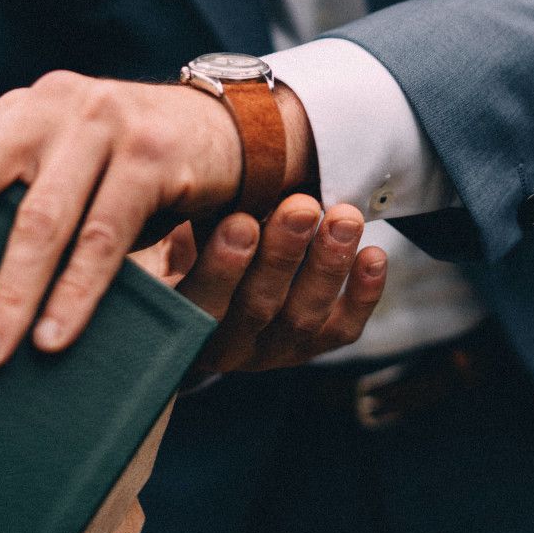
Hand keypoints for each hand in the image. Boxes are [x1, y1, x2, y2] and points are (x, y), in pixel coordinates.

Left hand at [0, 70, 315, 366]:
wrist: (230, 134)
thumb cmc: (131, 176)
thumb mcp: (67, 177)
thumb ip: (16, 210)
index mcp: (14, 116)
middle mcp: (49, 108)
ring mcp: (101, 123)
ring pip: (42, 219)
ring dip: (10, 294)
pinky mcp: (151, 153)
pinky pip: (105, 234)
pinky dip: (77, 291)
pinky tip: (56, 335)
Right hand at [132, 194, 388, 372]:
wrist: (205, 276)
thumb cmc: (177, 242)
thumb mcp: (159, 235)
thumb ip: (170, 220)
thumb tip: (187, 183)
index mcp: (180, 321)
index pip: (198, 303)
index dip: (221, 265)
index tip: (240, 220)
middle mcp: (225, 345)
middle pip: (257, 307)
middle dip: (283, 254)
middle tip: (302, 207)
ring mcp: (272, 349)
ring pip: (303, 317)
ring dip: (327, 265)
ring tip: (345, 217)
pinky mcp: (311, 344)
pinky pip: (341, 329)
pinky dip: (362, 294)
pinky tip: (374, 256)